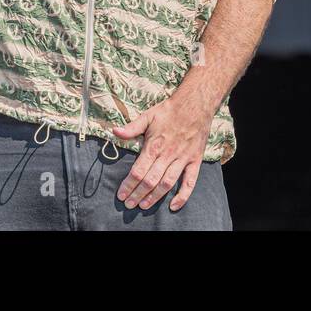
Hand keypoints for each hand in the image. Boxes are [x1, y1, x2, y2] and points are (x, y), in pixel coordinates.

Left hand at [111, 90, 214, 211]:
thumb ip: (132, 127)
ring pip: (167, 183)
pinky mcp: (194, 160)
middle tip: (129, 205)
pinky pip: (190, 182)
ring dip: (154, 197)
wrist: (195, 104)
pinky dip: (183, 196)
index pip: (138, 171)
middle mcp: (168, 155)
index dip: (128, 185)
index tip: (121, 195)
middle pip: (150, 180)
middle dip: (138, 194)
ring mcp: (182, 159)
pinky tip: (174, 206)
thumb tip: (114, 132)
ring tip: (144, 206)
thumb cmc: (169, 110)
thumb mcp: (148, 115)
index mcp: (154, 145)